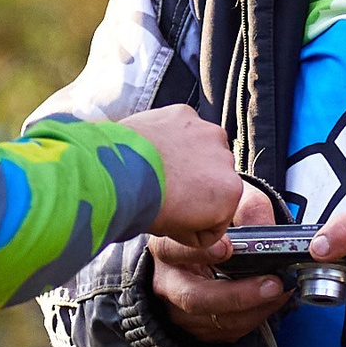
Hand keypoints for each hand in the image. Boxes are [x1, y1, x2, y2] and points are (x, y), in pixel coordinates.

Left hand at [120, 106, 242, 241]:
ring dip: (187, 158)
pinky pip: (184, 129)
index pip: (221, 214)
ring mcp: (205, 132)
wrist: (115, 173)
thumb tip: (200, 230)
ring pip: (202, 151)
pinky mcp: (184, 114)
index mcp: (229, 191)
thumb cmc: (145, 204)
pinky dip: (172, 137)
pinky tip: (154, 149)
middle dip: (196, 186)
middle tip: (167, 194)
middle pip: (213, 179)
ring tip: (158, 170)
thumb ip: (198, 232)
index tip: (180, 220)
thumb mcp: (177, 233)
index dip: (199, 221)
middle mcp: (225, 158)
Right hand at [150, 184, 286, 344]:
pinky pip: (230, 331)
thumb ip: (246, 210)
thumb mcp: (227, 206)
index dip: (199, 252)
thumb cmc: (213, 227)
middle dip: (238, 294)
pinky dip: (256, 317)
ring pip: (218, 320)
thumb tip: (265, 228)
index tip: (227, 248)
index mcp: (167, 247)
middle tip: (273, 283)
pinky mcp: (198, 329)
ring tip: (282, 289)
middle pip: (195, 298)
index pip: (172, 251)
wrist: (204, 250)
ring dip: (256, 308)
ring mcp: (180, 311)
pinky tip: (272, 299)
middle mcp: (168, 282)